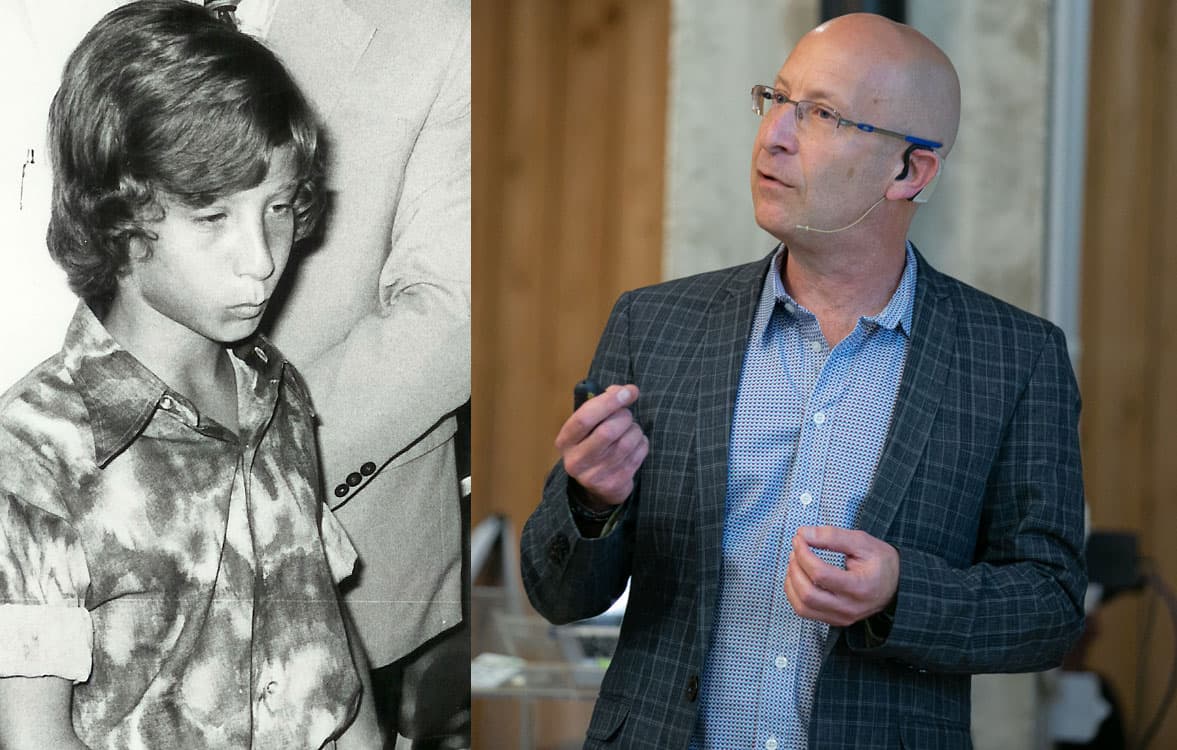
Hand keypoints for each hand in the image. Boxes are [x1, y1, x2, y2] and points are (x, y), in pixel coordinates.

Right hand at [555, 384, 648, 508]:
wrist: (595, 485)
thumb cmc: (592, 443)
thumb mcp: (588, 425)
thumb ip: (602, 403)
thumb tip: (627, 391)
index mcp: (565, 441)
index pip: (585, 418)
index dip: (608, 402)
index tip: (627, 392)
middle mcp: (576, 460)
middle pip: (608, 431)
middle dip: (624, 417)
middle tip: (626, 415)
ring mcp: (595, 475)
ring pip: (626, 442)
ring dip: (635, 429)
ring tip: (630, 430)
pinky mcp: (614, 484)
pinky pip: (638, 454)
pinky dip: (642, 443)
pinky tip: (635, 443)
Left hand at [784, 526, 898, 626]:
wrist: (897, 586)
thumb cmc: (882, 563)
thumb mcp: (863, 542)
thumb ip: (833, 536)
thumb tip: (804, 534)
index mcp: (860, 587)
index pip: (820, 574)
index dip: (804, 553)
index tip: (800, 539)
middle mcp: (850, 607)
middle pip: (808, 593)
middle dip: (796, 568)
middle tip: (797, 549)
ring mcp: (841, 617)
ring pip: (802, 606)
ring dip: (792, 582)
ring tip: (796, 562)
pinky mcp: (834, 620)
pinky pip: (805, 612)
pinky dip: (795, 594)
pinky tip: (798, 577)